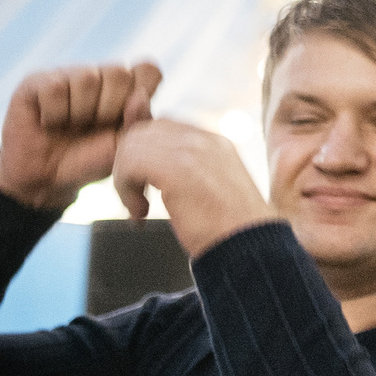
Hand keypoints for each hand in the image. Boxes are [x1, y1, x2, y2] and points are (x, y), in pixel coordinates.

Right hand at [0, 62, 162, 211]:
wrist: (48, 179)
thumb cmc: (89, 160)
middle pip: (119, 73)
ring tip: (71, 125)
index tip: (125, 120)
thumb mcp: (123, 147)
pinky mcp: (37, 80)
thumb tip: (139, 95)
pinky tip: (49, 122)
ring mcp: (68, 74)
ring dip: (81, 112)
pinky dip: (54, 113)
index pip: (148, 70)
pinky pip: (55, 87)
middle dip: (109, 109)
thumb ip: (139, 121)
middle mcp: (99, 75)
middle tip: (94, 126)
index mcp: (126, 88)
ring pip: (87, 78)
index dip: (141, 94)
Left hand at [109, 119, 275, 259]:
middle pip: (144, 132)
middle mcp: (205, 139)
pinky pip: (130, 163)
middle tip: (136, 197)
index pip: (163, 128)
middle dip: (130, 164)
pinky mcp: (177, 167)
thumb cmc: (230, 230)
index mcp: (215, 142)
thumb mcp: (210, 190)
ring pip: (133, 146)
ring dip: (126, 179)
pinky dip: (125, 189)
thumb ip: (187, 170)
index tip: (144, 184)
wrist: (250, 247)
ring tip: (139, 207)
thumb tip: (158, 169)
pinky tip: (140, 212)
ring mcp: (192, 150)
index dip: (144, 154)